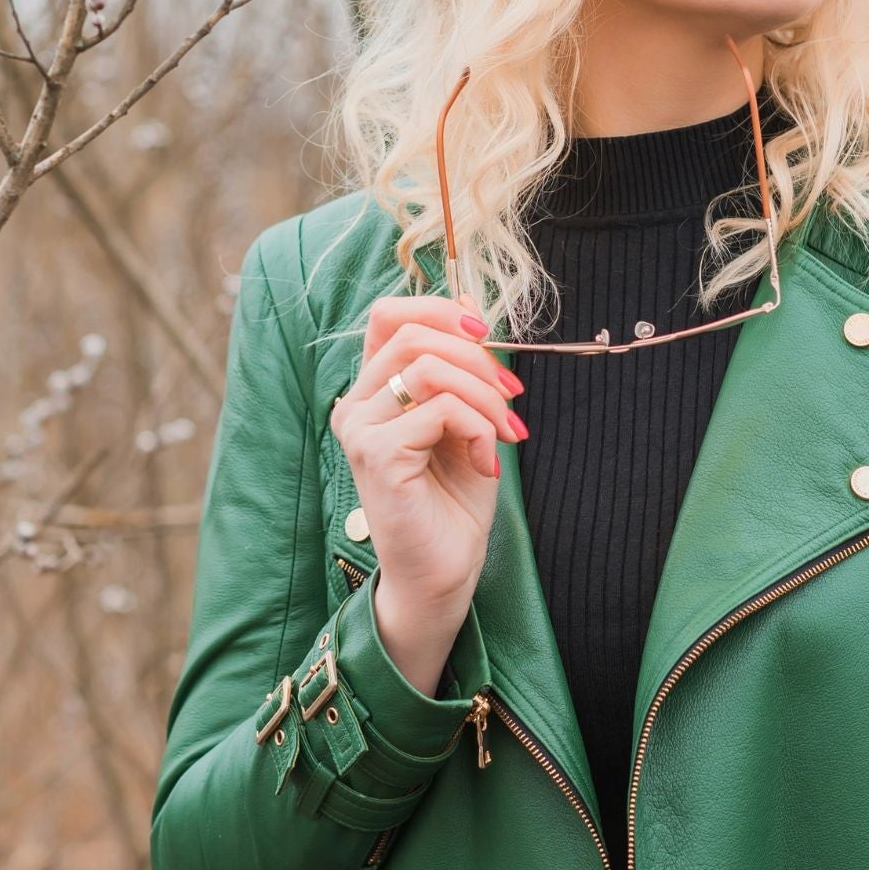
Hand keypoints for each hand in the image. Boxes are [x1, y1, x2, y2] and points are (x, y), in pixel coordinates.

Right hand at [330, 292, 525, 617]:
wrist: (446, 568)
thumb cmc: (455, 496)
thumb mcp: (470, 414)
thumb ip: (464, 362)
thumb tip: (470, 301)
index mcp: (375, 387)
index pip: (388, 315)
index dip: (439, 310)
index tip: (485, 335)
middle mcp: (356, 403)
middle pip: (413, 335)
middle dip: (478, 359)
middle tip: (512, 400)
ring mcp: (359, 428)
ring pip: (428, 368)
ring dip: (483, 395)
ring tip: (504, 434)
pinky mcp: (375, 454)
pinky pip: (439, 410)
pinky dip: (477, 429)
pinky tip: (484, 463)